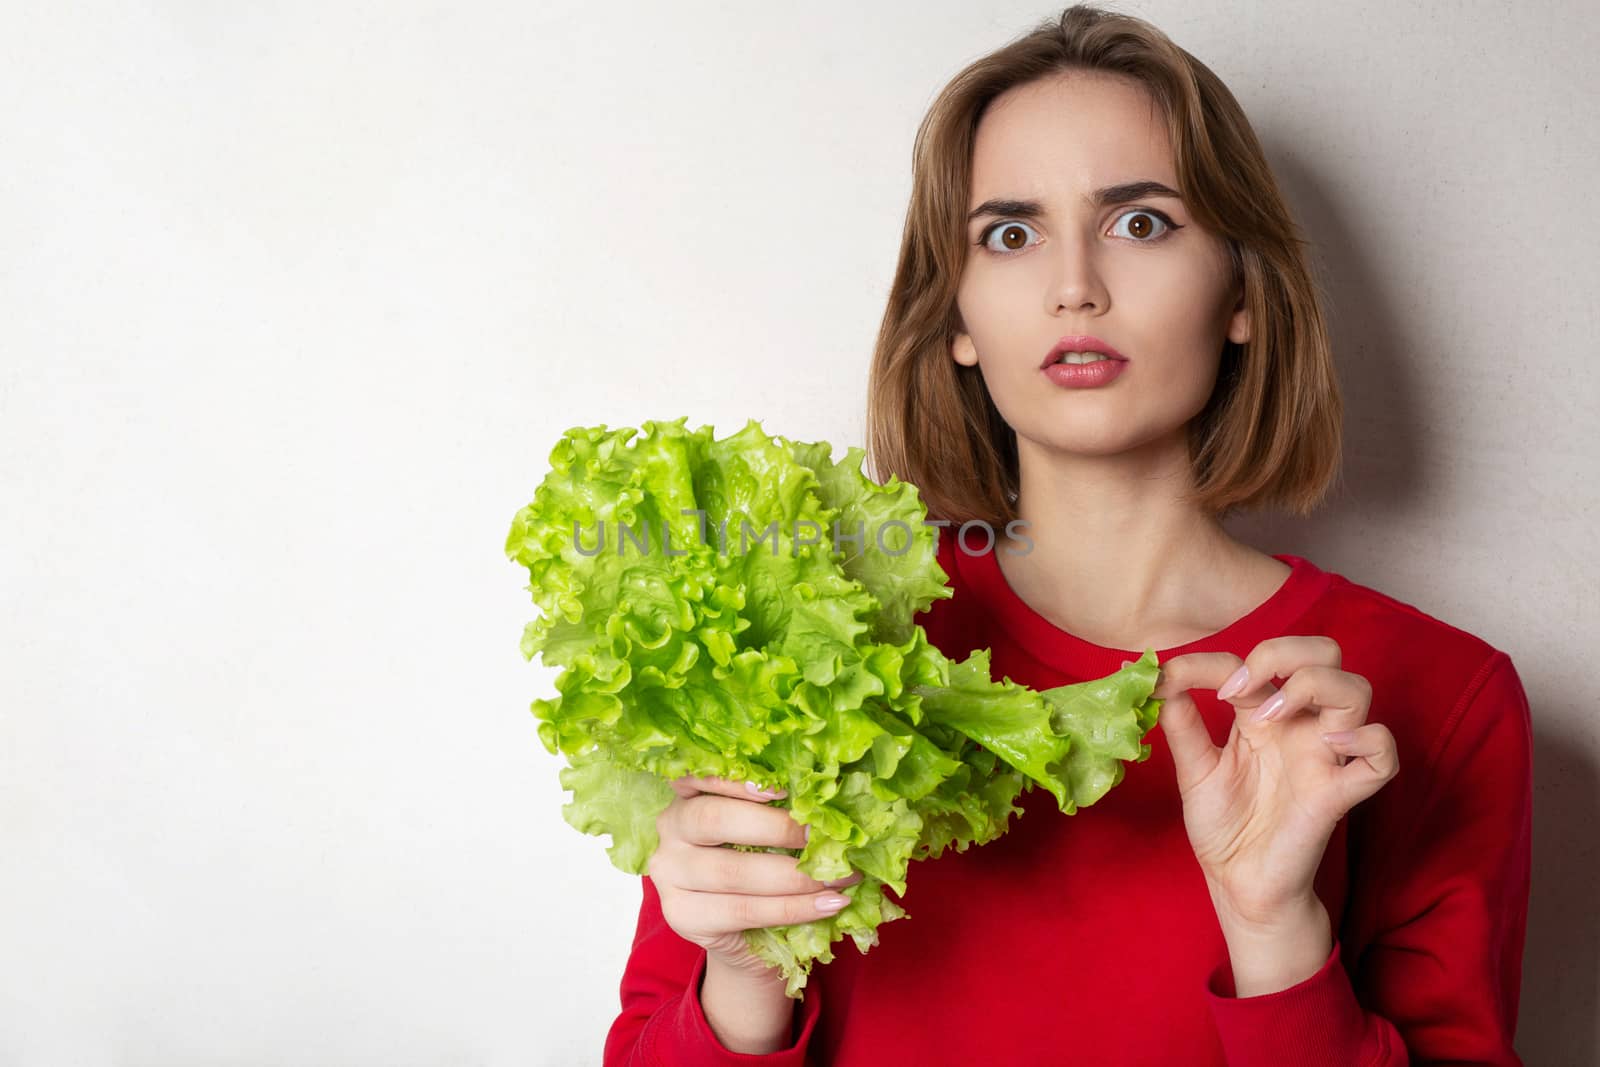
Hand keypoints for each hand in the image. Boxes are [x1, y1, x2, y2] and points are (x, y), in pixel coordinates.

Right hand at [648, 775, 862, 983]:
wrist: (746, 936)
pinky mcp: (684, 917)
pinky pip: (745, 910)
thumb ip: (778, 814)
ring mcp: (670, 877)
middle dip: (776, 828)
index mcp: (686, 797)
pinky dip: (794, 908)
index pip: (696, 778)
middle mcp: (669, 831)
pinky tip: (828, 904)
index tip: (781, 790)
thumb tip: (827, 803)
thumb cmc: (760, 870)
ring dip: (795, 876)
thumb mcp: (764, 835)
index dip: (733, 781)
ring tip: (839, 878)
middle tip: (823, 837)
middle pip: (713, 820)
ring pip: (733, 871)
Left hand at [1153, 637, 1398, 926]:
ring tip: (1269, 716)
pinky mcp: (1339, 793)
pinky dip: (1368, 740)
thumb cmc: (1224, 826)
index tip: (1167, 679)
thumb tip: (1158, 680)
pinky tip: (1329, 744)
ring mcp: (1324, 756)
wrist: (1238, 884)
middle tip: (1238, 687)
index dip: (1209, 661)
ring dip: (1315, 686)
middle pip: (1324, 653)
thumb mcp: (1193, 770)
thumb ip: (1181, 725)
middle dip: (1284, 652)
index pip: (1255, 662)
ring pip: (1358, 690)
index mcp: (1262, 714)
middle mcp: (1299, 726)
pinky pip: (1383, 757)